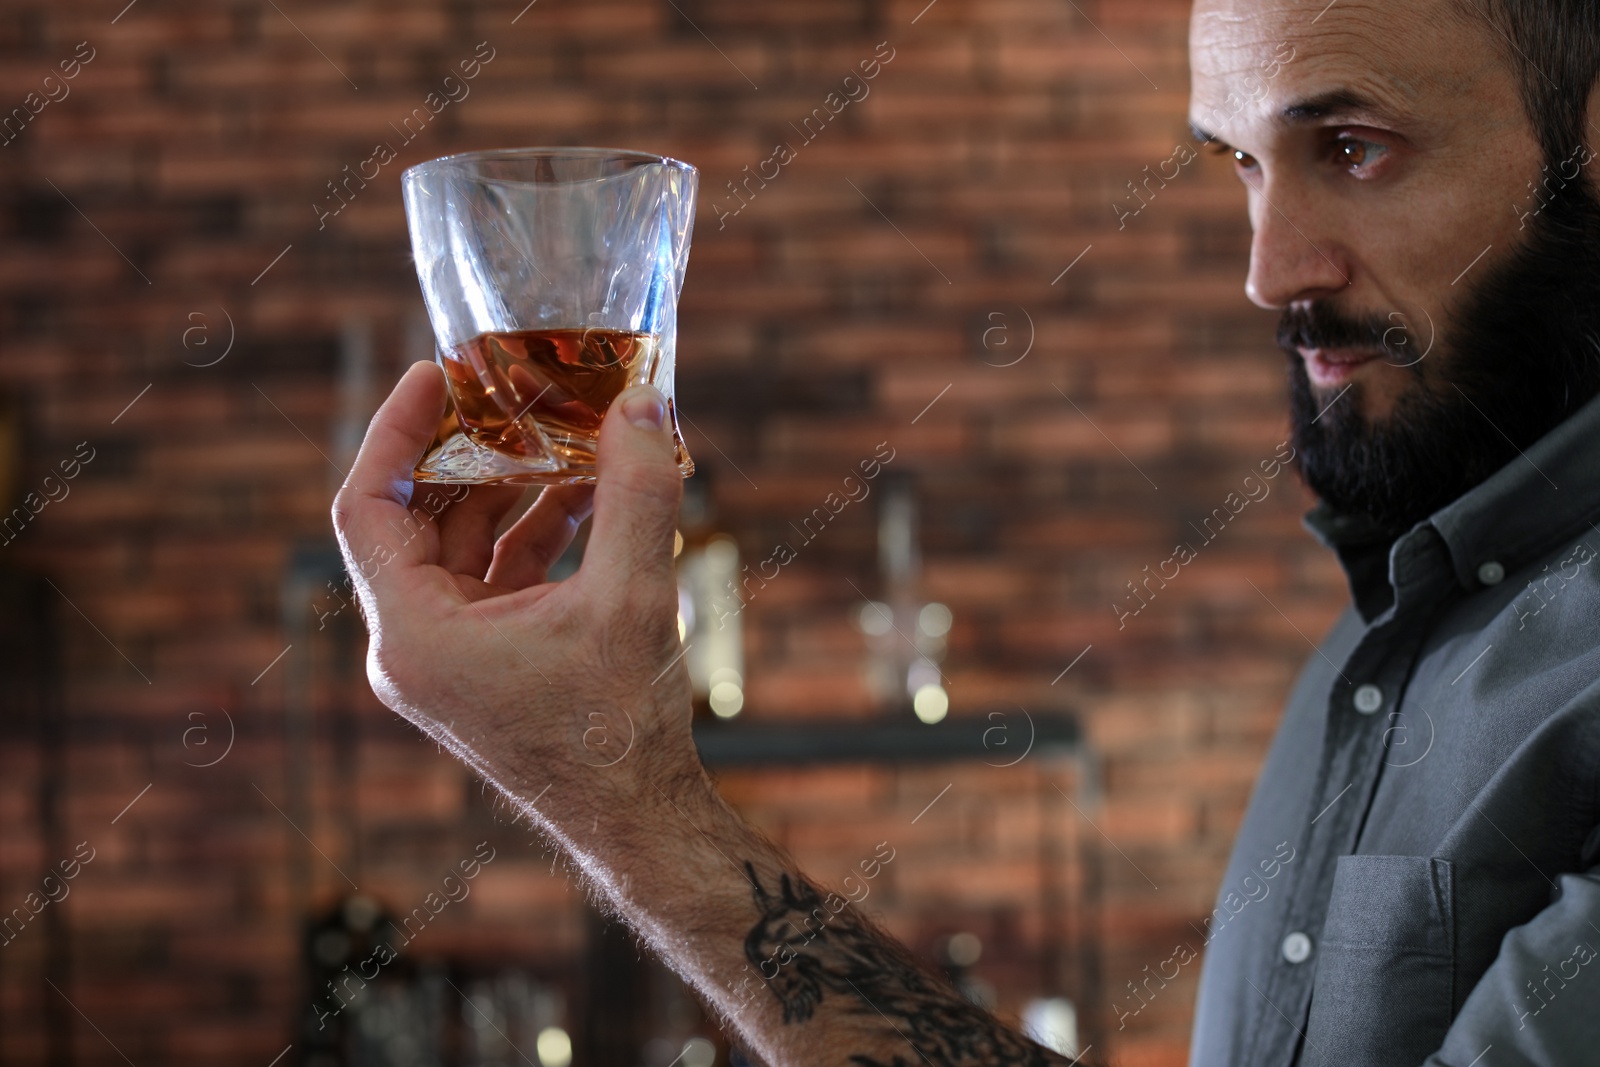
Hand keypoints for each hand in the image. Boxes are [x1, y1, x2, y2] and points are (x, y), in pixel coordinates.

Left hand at [330, 361, 698, 839]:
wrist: (640, 820)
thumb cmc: (622, 730)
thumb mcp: (633, 598)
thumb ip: (636, 492)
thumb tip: (642, 404)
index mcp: (416, 635)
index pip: (366, 507)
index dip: (393, 430)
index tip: (436, 373)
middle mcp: (414, 646)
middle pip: (413, 518)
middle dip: (466, 450)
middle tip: (509, 390)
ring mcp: (448, 658)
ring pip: (459, 545)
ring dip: (509, 487)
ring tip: (564, 433)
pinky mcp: (487, 664)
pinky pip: (495, 576)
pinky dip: (533, 531)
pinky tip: (588, 494)